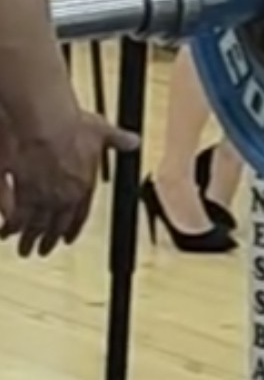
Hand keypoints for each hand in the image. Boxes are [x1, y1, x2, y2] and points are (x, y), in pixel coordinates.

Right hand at [0, 103, 137, 257]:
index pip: (80, 214)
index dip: (73, 227)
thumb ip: (118, 140)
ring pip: (37, 225)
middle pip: (57, 224)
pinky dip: (12, 227)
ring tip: (25, 251)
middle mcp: (66, 195)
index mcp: (85, 185)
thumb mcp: (102, 132)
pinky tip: (7, 233)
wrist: (49, 127)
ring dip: (30, 239)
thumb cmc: (75, 127)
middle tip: (43, 251)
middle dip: (49, 239)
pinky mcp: (24, 192)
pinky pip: (18, 217)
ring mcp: (44, 196)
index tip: (66, 239)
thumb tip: (134, 141)